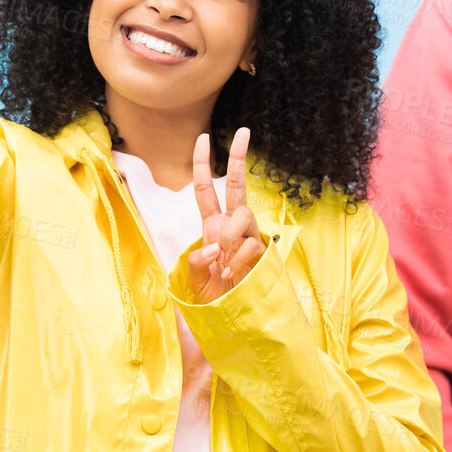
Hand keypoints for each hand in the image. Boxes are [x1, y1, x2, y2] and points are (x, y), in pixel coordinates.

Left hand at [184, 127, 267, 301]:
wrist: (226, 320)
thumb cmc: (208, 298)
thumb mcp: (191, 280)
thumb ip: (196, 262)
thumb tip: (212, 247)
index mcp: (210, 225)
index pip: (206, 189)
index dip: (203, 163)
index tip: (203, 137)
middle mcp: (230, 226)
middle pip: (237, 185)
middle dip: (239, 157)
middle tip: (244, 131)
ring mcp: (247, 238)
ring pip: (243, 215)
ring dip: (229, 235)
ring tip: (221, 262)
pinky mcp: (260, 253)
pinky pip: (251, 244)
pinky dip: (238, 259)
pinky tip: (230, 274)